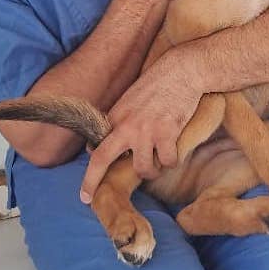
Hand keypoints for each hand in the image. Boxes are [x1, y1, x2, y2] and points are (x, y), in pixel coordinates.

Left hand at [80, 53, 202, 202]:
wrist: (182, 70)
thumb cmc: (159, 82)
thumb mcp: (132, 98)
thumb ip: (121, 119)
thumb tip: (112, 140)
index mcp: (116, 116)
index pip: (95, 146)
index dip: (90, 166)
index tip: (86, 181)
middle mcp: (127, 125)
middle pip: (102, 160)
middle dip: (92, 182)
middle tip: (87, 199)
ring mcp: (147, 131)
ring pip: (143, 169)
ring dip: (152, 171)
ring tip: (158, 165)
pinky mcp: (167, 133)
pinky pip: (167, 162)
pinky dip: (172, 161)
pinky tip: (174, 152)